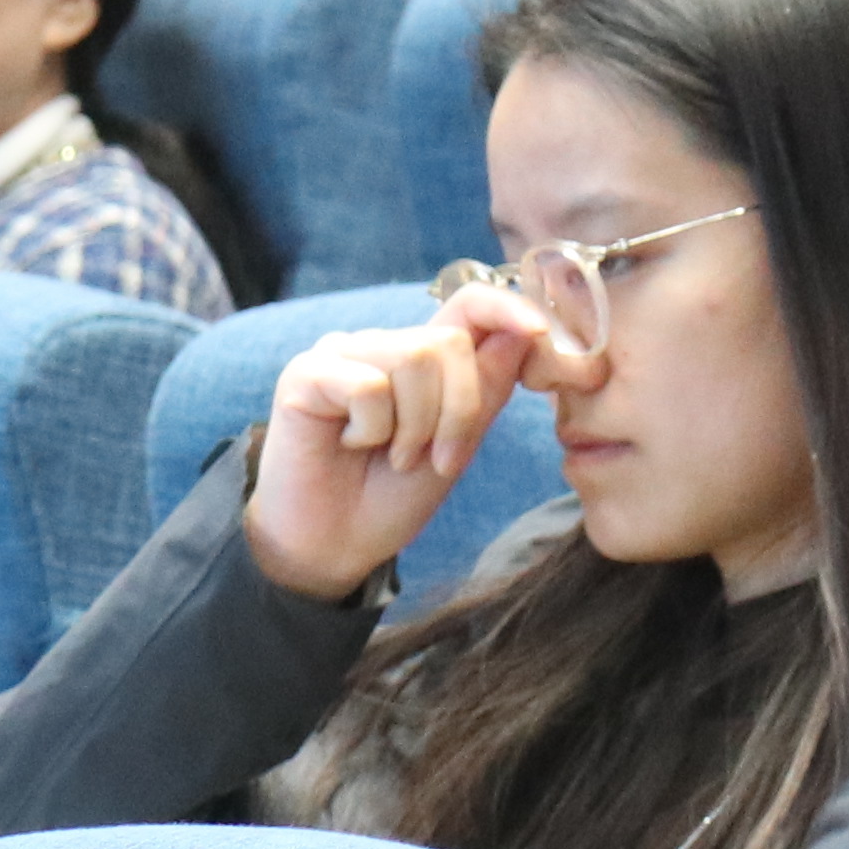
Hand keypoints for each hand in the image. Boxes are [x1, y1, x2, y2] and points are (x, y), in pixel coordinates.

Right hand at [243, 281, 585, 602]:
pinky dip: (372, 429)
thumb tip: (529, 332)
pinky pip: (367, 385)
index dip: (509, 308)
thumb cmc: (392, 496)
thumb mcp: (459, 444)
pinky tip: (350, 445)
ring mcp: (340, 355)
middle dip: (458, 411)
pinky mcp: (305, 375)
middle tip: (435, 458)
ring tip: (393, 456)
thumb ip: (488, 389)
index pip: (469, 304)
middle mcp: (381, 345)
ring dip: (416, 425)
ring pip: (413, 358)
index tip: (543, 334)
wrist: (334, 544)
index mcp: (423, 358)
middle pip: (448, 342)